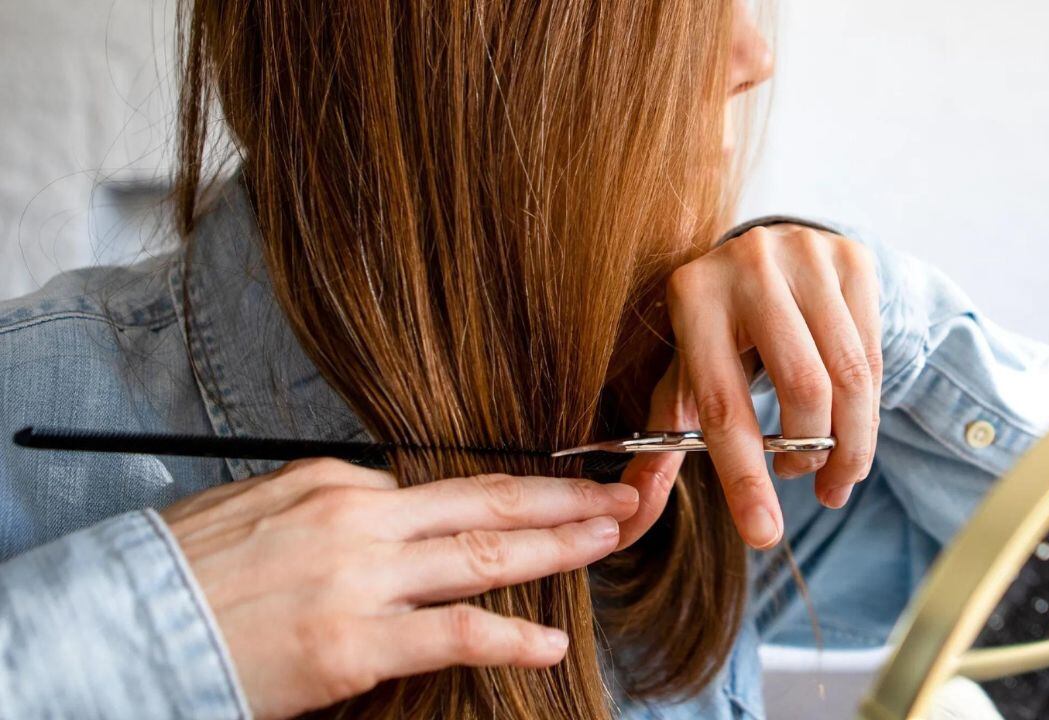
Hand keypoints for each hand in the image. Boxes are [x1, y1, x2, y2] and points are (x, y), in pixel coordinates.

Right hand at [161, 459, 638, 718]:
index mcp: (335, 481)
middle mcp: (358, 515)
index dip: (505, 495)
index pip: (440, 489)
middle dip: (561, 496)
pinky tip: (550, 642)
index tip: (547, 495)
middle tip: (617, 493)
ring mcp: (361, 577)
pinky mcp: (354, 641)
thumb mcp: (261, 509)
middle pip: (484, 500)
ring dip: (558, 545)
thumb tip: (384, 513)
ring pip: (483, 553)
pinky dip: (509, 635)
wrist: (124, 624)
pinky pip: (452, 633)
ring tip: (609, 538)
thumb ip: (332, 508)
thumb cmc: (187, 573)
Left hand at [618, 224, 881, 549]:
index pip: (723, 405)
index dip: (744, 478)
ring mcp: (806, 255)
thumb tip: (629, 516)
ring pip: (849, 377)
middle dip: (810, 455)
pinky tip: (853, 428)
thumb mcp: (686, 376)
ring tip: (833, 472)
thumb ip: (662, 443)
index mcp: (693, 297)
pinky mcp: (852, 258)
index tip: (765, 535)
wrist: (769, 252)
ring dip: (849, 445)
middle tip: (801, 478)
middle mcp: (748, 266)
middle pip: (803, 390)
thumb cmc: (720, 331)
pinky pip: (874, 354)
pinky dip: (868, 410)